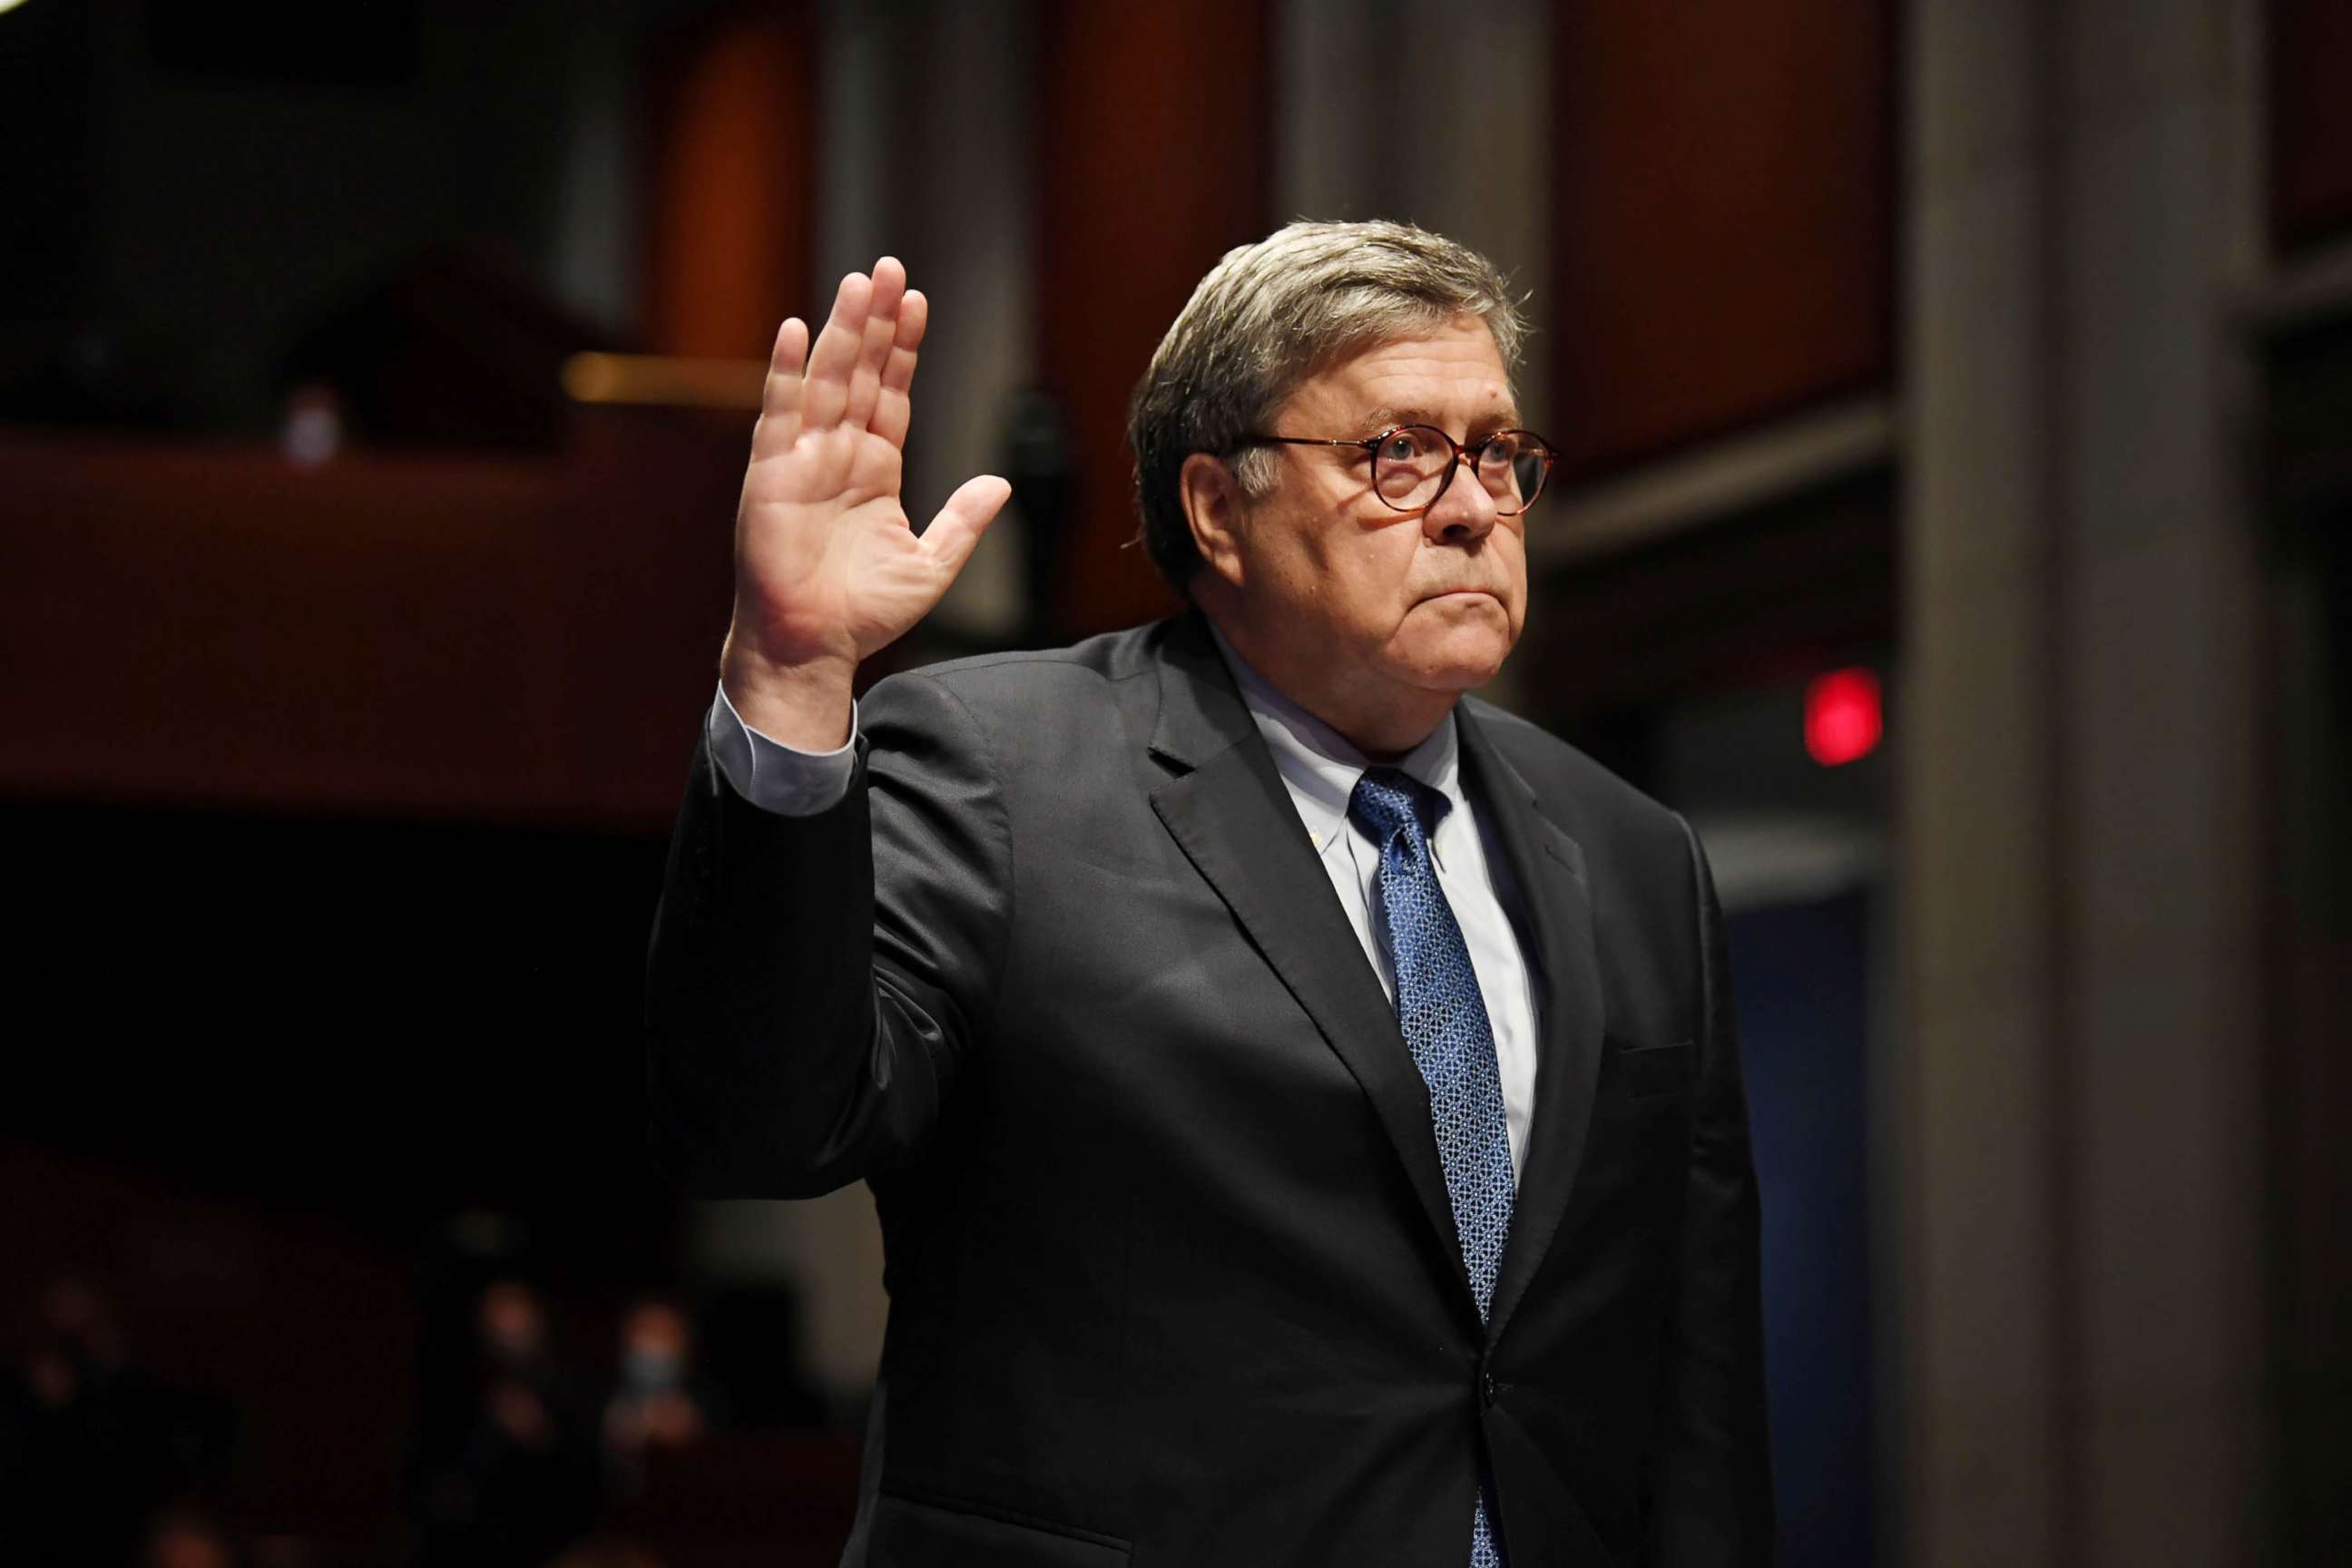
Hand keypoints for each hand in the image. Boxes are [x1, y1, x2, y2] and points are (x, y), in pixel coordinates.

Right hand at [720, 257, 1009, 746]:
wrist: (815, 645)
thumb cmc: (864, 612)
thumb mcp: (931, 564)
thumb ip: (963, 521)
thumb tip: (1000, 483)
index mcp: (875, 468)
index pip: (892, 393)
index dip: (904, 348)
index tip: (918, 302)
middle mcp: (839, 453)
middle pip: (860, 372)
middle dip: (875, 321)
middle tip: (889, 267)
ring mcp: (804, 459)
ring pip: (826, 380)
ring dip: (841, 330)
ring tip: (859, 282)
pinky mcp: (772, 474)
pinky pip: (780, 414)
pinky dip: (788, 372)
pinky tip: (798, 331)